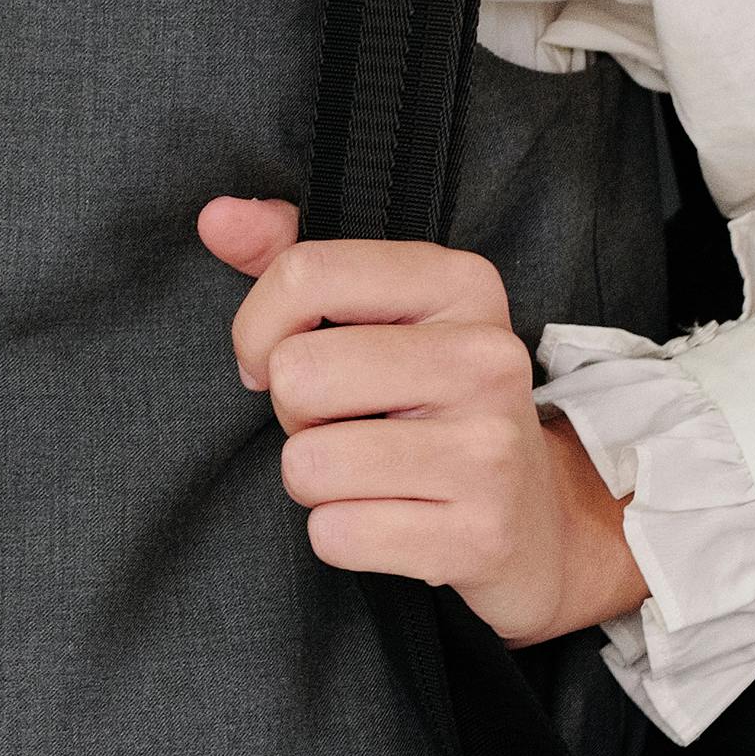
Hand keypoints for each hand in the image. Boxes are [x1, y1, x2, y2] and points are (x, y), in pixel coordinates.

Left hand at [199, 199, 647, 645]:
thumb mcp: (383, 317)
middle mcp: (487, 358)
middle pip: (296, 375)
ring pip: (306, 464)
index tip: (274, 360)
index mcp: (462, 285)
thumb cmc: (434, 406)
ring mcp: (490, 450)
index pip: (306, 274)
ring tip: (371, 473)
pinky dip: (341, 535)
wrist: (537, 520)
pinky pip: (333, 534)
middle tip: (346, 424)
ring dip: (315, 480)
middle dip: (294, 413)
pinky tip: (392, 519)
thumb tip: (217, 218)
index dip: (258, 329)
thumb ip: (295, 261)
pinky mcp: (479, 537)